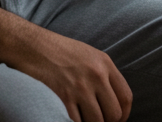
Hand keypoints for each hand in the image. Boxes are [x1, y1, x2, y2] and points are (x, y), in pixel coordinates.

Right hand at [14, 28, 131, 121]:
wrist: (36, 47)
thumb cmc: (62, 51)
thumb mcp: (90, 55)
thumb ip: (105, 75)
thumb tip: (114, 101)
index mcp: (105, 63)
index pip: (126, 97)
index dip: (124, 115)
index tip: (118, 120)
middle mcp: (96, 75)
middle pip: (114, 113)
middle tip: (99, 121)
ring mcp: (80, 87)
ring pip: (97, 121)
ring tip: (86, 119)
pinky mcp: (64, 97)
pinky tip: (74, 117)